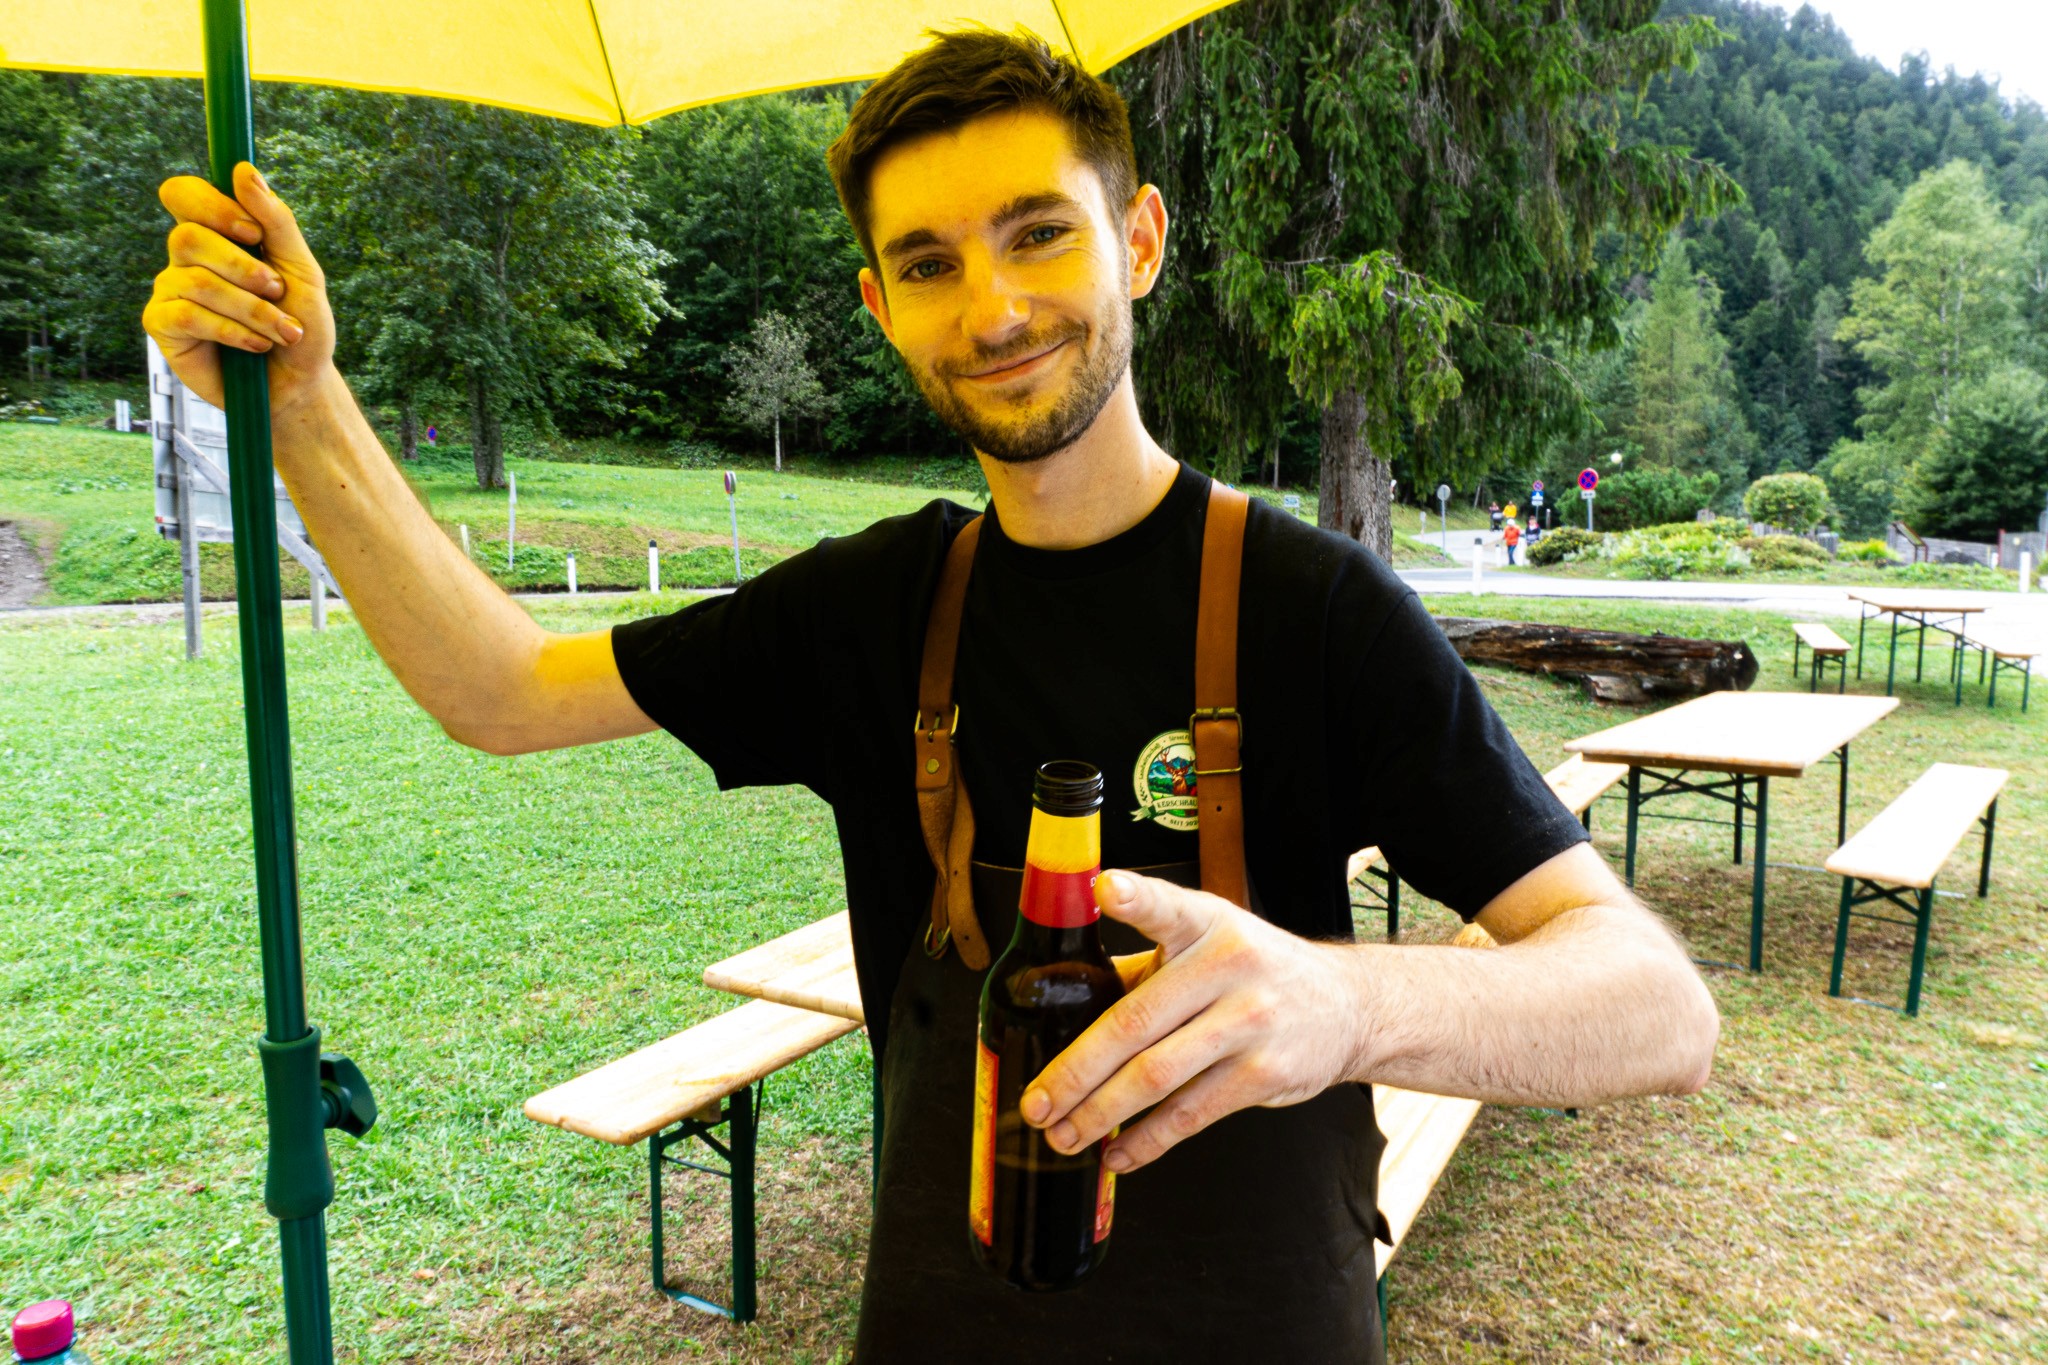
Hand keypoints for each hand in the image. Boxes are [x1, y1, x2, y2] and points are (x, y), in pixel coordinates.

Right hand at [144, 163, 335, 415]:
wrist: (300, 383)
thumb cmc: (301, 324)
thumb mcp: (302, 270)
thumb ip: (276, 221)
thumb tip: (243, 169)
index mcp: (217, 235)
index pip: (183, 194)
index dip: (211, 205)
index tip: (253, 233)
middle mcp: (186, 259)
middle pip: (188, 237)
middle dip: (243, 268)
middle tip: (278, 292)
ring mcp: (170, 290)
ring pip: (196, 281)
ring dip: (250, 309)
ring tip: (281, 331)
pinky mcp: (162, 327)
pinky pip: (186, 315)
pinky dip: (231, 330)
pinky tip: (255, 346)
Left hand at [1019, 870, 1366, 1173]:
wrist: (1346, 1007)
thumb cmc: (1257, 973)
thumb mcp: (1211, 943)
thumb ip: (1147, 963)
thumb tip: (1065, 998)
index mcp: (1207, 925)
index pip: (1168, 907)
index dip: (1136, 898)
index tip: (1103, 888)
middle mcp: (1229, 968)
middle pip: (1135, 1023)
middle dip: (1076, 1071)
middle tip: (1036, 1103)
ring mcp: (1249, 1023)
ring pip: (1156, 1077)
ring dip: (1101, 1115)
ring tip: (1065, 1135)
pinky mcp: (1264, 1074)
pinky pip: (1191, 1115)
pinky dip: (1147, 1141)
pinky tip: (1117, 1154)